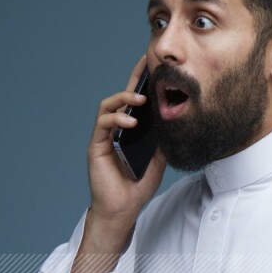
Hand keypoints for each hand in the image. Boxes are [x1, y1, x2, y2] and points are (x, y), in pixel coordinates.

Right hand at [86, 53, 166, 232]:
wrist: (123, 209)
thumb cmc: (138, 186)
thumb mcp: (159, 160)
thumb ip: (163, 140)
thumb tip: (174, 120)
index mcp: (131, 131)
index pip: (137, 103)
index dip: (144, 83)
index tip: (154, 66)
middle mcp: (116, 129)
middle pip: (123, 97)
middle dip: (134, 79)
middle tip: (146, 63)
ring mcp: (105, 136)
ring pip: (109, 106)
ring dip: (124, 99)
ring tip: (139, 100)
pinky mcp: (97, 145)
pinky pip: (104, 123)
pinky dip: (117, 119)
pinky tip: (130, 122)